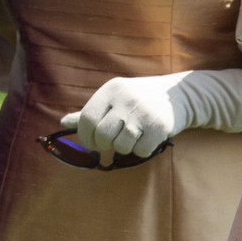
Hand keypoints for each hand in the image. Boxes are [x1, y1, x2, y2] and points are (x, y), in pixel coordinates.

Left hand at [62, 75, 180, 157]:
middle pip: (102, 136)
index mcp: (111, 89)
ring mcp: (143, 112)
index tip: (93, 141)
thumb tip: (63, 123)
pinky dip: (142, 150)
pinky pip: (140, 151)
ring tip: (133, 136)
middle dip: (105, 144)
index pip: (86, 119)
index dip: (86, 136)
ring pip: (121, 146)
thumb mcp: (114, 97)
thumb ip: (91, 111)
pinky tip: (147, 138)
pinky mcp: (159, 126)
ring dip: (125, 147)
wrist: (178, 95)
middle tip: (114, 141)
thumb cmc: (139, 99)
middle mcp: (125, 98)